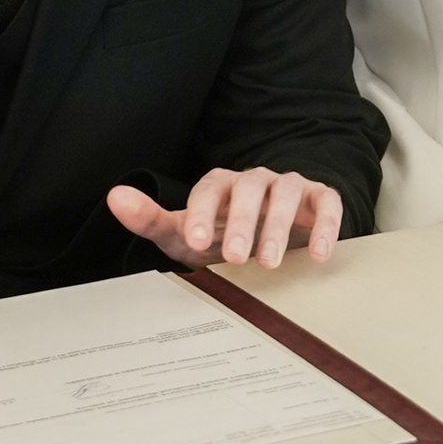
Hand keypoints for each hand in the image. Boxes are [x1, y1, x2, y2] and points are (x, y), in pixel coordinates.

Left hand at [107, 168, 343, 270]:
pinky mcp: (320, 199)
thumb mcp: (184, 234)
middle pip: (250, 188)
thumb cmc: (220, 236)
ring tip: (269, 262)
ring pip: (287, 193)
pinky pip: (327, 203)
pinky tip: (319, 255)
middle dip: (242, 222)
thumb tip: (115, 197)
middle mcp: (256, 181)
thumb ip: (150, 218)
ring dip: (279, 226)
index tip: (194, 238)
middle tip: (234, 258)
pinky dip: (326, 226)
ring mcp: (290, 187)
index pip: (210, 188)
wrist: (269, 240)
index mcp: (222, 185)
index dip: (202, 211)